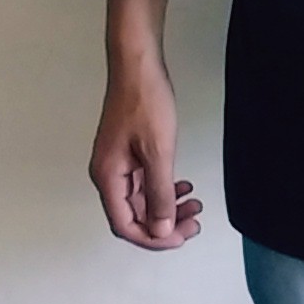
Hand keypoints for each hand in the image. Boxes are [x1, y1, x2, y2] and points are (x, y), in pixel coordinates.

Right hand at [89, 0, 203, 248]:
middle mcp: (109, 175)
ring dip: (167, 207)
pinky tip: (184, 187)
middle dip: (165, 224)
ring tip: (195, 204)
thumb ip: (159, 195)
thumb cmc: (144, 102)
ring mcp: (118, 164)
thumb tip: (159, 229)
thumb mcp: (158, 153)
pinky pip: (145, 183)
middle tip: (195, 222)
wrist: (138, 66)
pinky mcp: (128, 154)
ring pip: (142, 201)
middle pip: (134, 216)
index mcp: (108, 178)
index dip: (153, 238)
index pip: (125, 225)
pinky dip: (165, 189)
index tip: (180, 236)